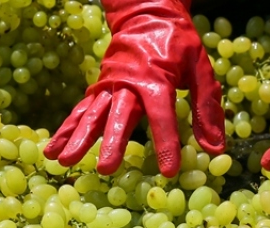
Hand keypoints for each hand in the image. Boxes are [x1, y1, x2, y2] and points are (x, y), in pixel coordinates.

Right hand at [44, 0, 223, 176]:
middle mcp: (129, 83)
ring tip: (64, 161)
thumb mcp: (201, 68)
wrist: (147, 12)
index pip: (163, 116)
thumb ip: (207, 108)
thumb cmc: (178, 42)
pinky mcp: (99, 87)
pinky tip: (53, 150)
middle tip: (106, 168)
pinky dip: (66, 129)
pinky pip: (81, 110)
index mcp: (158, 79)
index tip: (169, 171)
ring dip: (78, 138)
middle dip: (112, 142)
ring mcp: (110, 84)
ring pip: (93, 114)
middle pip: (120, 116)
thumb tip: (215, 151)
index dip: (167, 143)